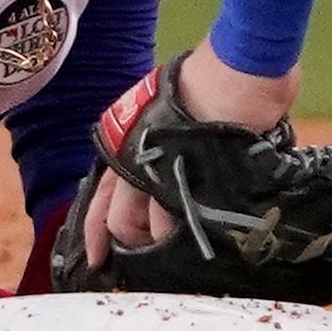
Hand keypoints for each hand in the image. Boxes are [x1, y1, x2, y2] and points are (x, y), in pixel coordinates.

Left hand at [49, 46, 284, 269]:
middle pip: (123, 222)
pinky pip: (190, 223)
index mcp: (123, 142)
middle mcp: (135, 162)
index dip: (94, 231)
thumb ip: (150, 141)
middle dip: (136, 242)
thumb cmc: (203, 81)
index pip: (99, 195)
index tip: (96, 259)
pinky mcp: (197, 185)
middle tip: (154, 251)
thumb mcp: (158, 108)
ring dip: (171, 240)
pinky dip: (198, 233)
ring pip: (156, 229)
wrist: (237, 71)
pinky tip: (210, 233)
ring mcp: (165, 175)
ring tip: (191, 237)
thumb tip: (154, 169)